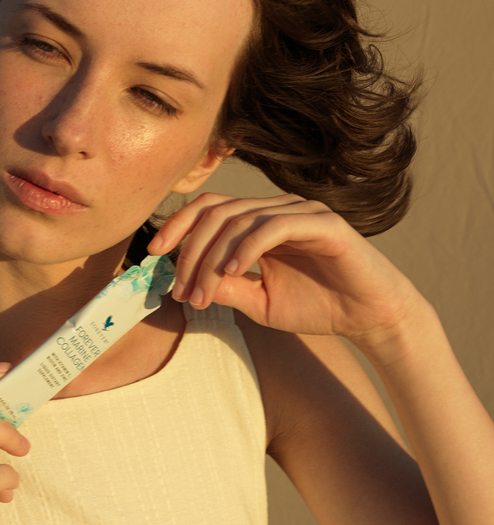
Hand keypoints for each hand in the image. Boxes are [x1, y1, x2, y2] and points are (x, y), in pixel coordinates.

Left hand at [149, 192, 424, 348]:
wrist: (371, 316)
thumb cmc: (318, 306)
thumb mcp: (259, 302)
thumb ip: (226, 287)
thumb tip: (184, 281)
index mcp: (259, 221)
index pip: (208, 209)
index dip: (177, 226)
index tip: (153, 255)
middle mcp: (276, 208)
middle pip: (216, 212)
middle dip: (190, 251)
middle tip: (180, 289)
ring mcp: (300, 211)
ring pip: (239, 220)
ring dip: (213, 258)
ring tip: (203, 293)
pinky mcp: (324, 223)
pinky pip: (274, 227)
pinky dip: (248, 249)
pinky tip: (234, 274)